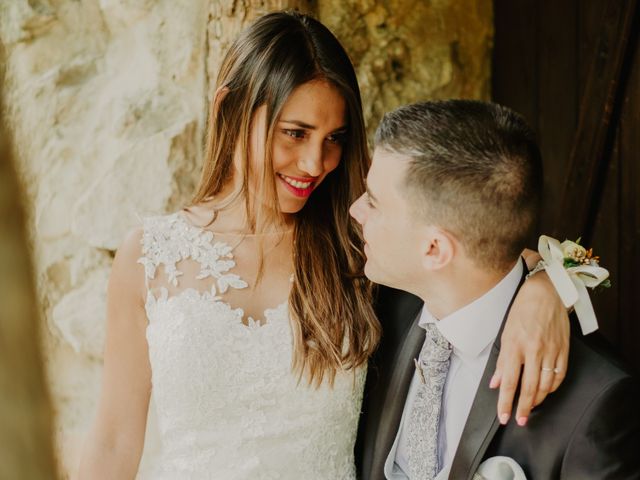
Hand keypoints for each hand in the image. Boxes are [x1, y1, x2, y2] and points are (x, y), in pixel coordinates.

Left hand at [490, 270, 568, 425]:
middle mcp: (533, 350)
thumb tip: (495, 383)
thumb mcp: (505, 333)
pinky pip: (559, 375)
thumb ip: (501, 361)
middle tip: (519, 420)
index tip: (504, 416)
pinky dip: (552, 388)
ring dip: (537, 400)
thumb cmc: (522, 311)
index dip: (506, 402)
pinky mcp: (564, 349)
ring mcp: (550, 350)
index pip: (509, 381)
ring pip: (545, 385)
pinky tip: (546, 392)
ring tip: (530, 408)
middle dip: (523, 408)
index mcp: (514, 345)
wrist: (546, 293)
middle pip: (528, 387)